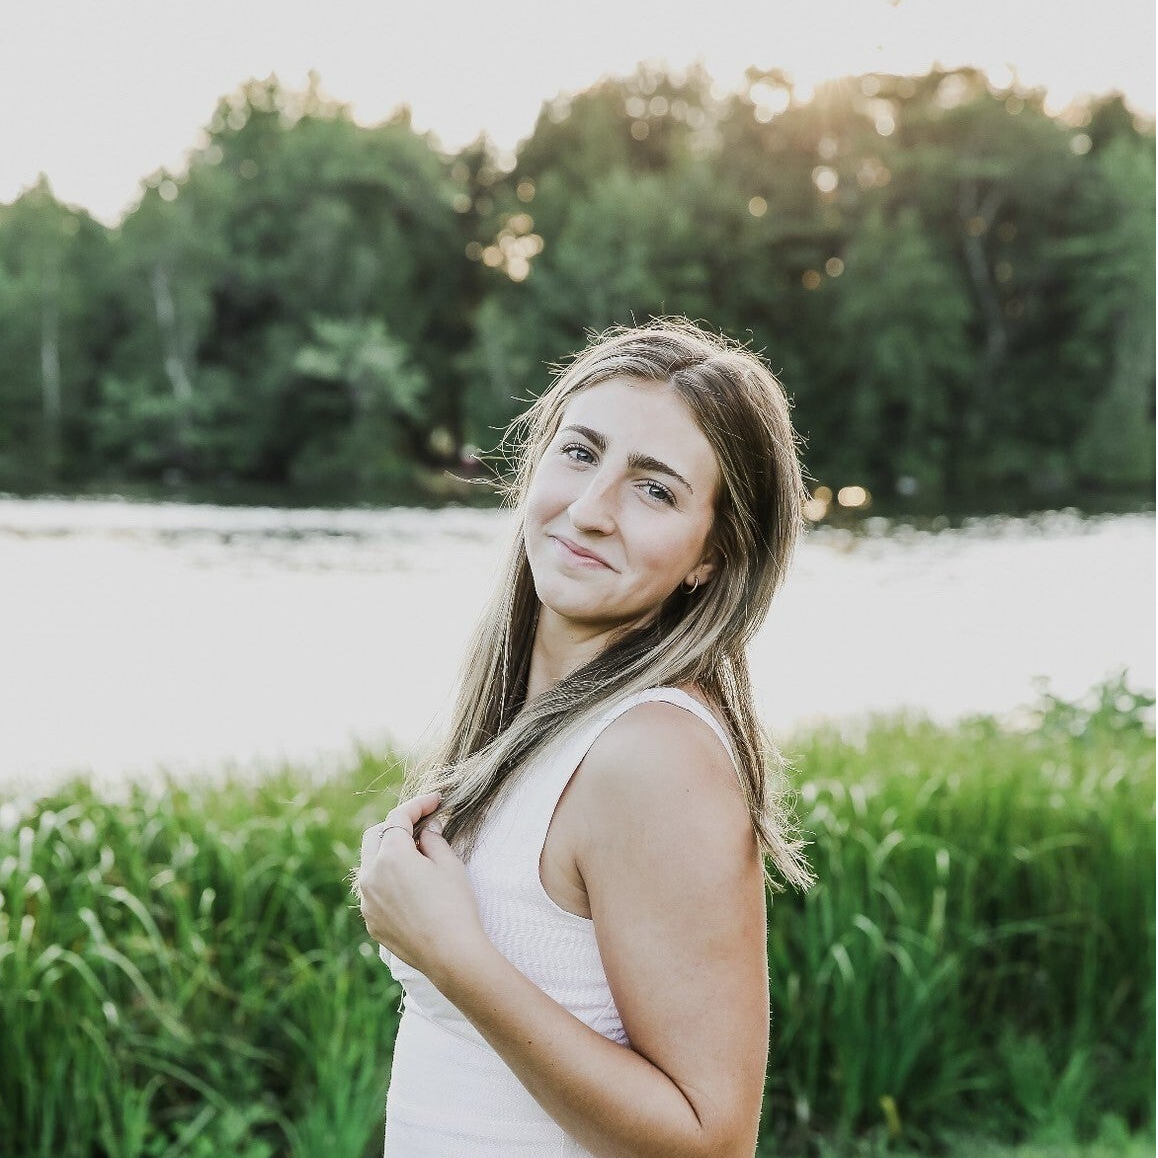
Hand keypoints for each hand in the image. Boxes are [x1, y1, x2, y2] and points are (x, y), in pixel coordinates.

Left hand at [356, 792, 485, 982]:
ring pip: (370, 865)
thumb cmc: (454, 906)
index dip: (418, 804)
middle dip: (395, 826)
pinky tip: (410, 887)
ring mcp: (367, 900)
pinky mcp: (371, 921)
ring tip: (416, 857)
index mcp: (390, 856)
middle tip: (420, 825)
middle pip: (374, 836)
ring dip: (388, 854)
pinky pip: (373, 891)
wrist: (450, 955)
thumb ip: (434, 840)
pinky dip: (387, 880)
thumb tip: (428, 829)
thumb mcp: (449, 865)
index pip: (398, 818)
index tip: (435, 800)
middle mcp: (370, 875)